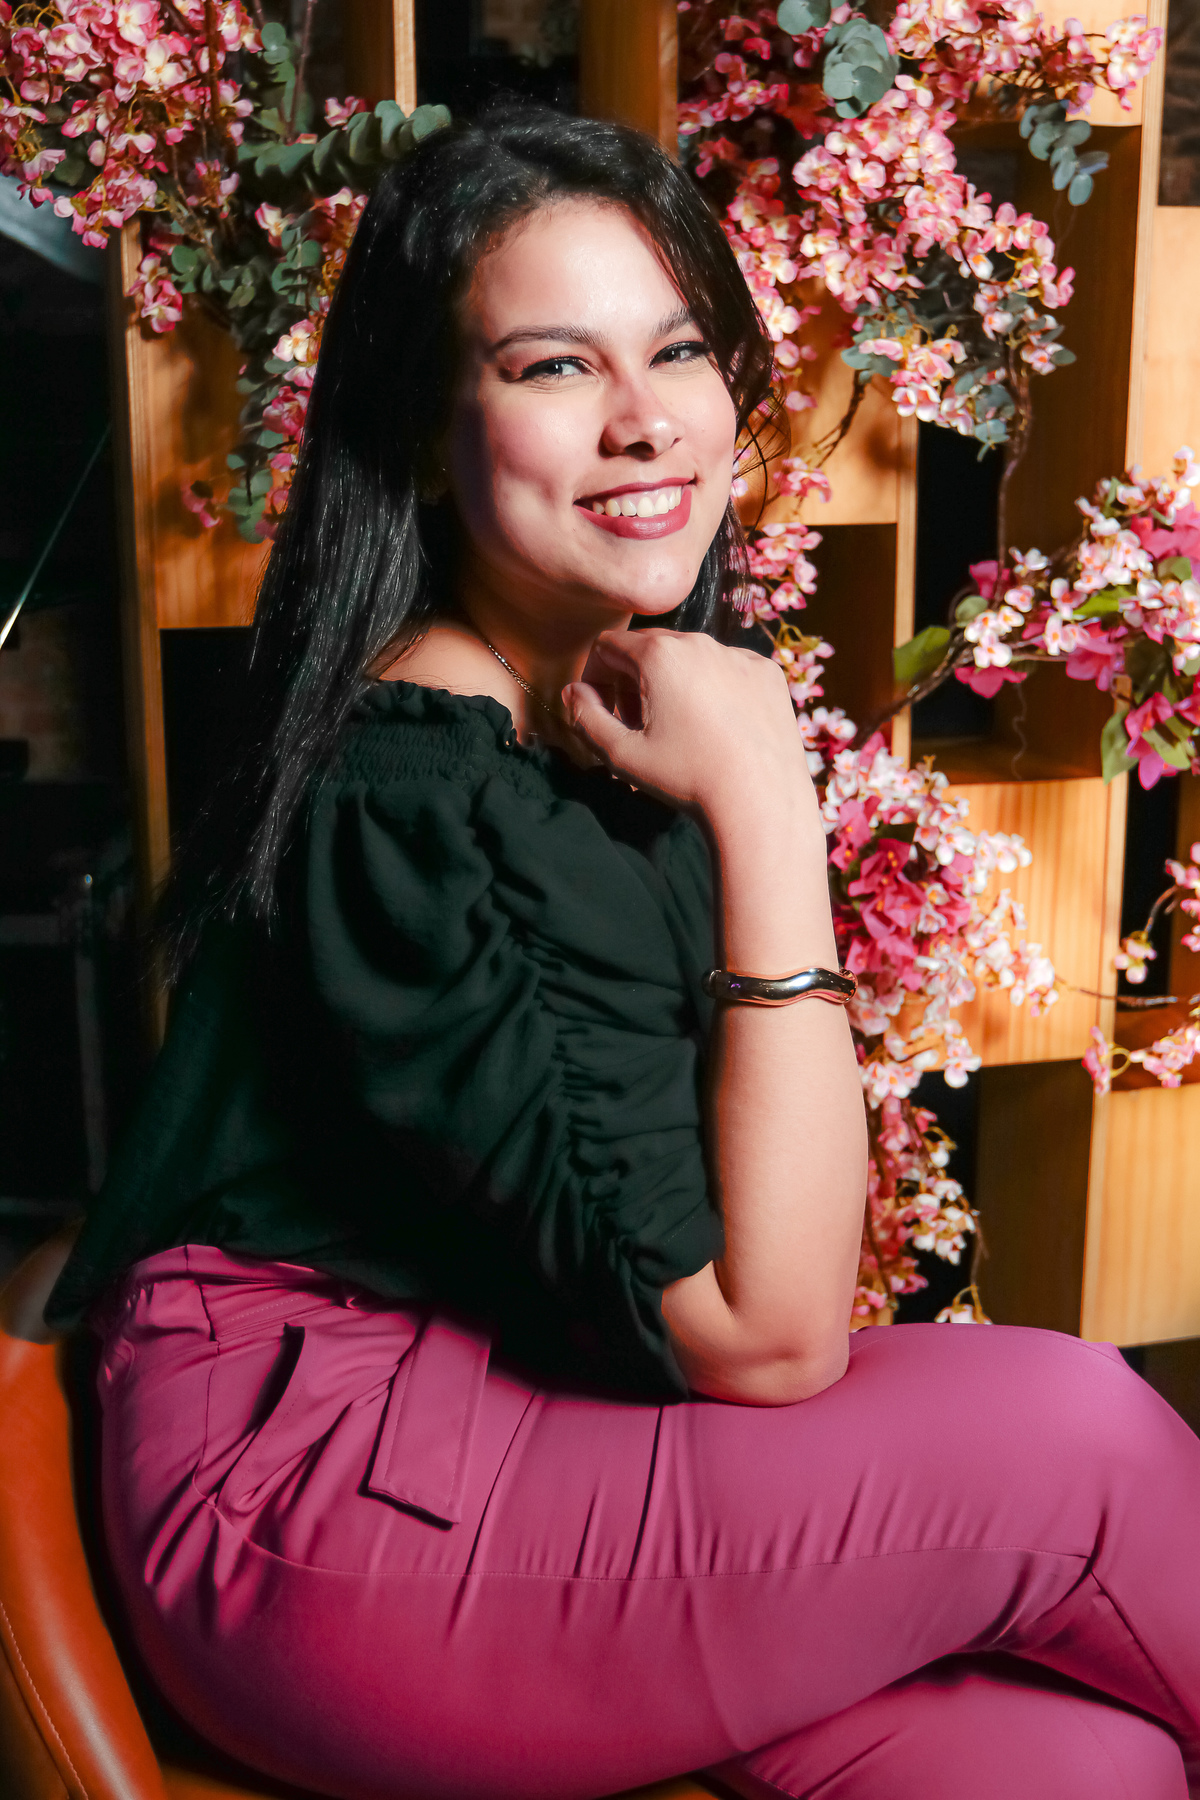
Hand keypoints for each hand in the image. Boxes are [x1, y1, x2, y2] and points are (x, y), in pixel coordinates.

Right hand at [562, 629, 816, 828]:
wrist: (761, 802)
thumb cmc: (687, 778)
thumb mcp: (622, 754)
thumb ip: (587, 717)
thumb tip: (572, 692)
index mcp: (660, 654)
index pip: (609, 646)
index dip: (597, 677)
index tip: (604, 710)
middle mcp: (702, 642)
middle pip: (651, 647)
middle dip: (634, 680)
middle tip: (639, 726)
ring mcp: (740, 655)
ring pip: (691, 657)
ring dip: (674, 683)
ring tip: (679, 730)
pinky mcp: (768, 673)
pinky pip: (729, 669)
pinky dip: (715, 688)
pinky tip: (718, 728)